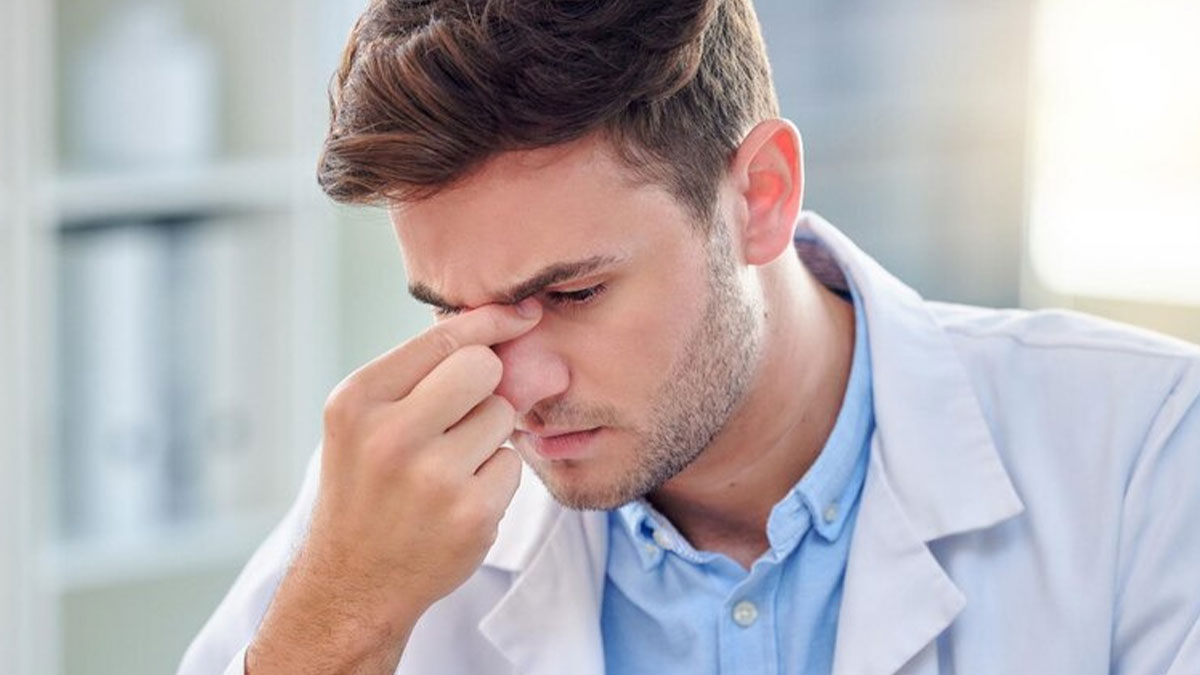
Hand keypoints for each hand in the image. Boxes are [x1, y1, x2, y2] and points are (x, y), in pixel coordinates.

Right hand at [247, 299, 541, 674]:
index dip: (491, 320)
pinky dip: (494, 480)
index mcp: (358, 401)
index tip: (523, 313)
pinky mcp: (471, 514)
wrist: (352, 582)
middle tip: (459, 417)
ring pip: (502, 416)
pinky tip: (457, 501)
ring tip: (447, 468)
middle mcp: (390, 436)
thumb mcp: (364, 421)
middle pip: (483, 368)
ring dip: (487, 437)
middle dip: (485, 385)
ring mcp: (433, 478)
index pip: (443, 338)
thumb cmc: (366, 487)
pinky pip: (511, 465)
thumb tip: (505, 325)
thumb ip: (421, 374)